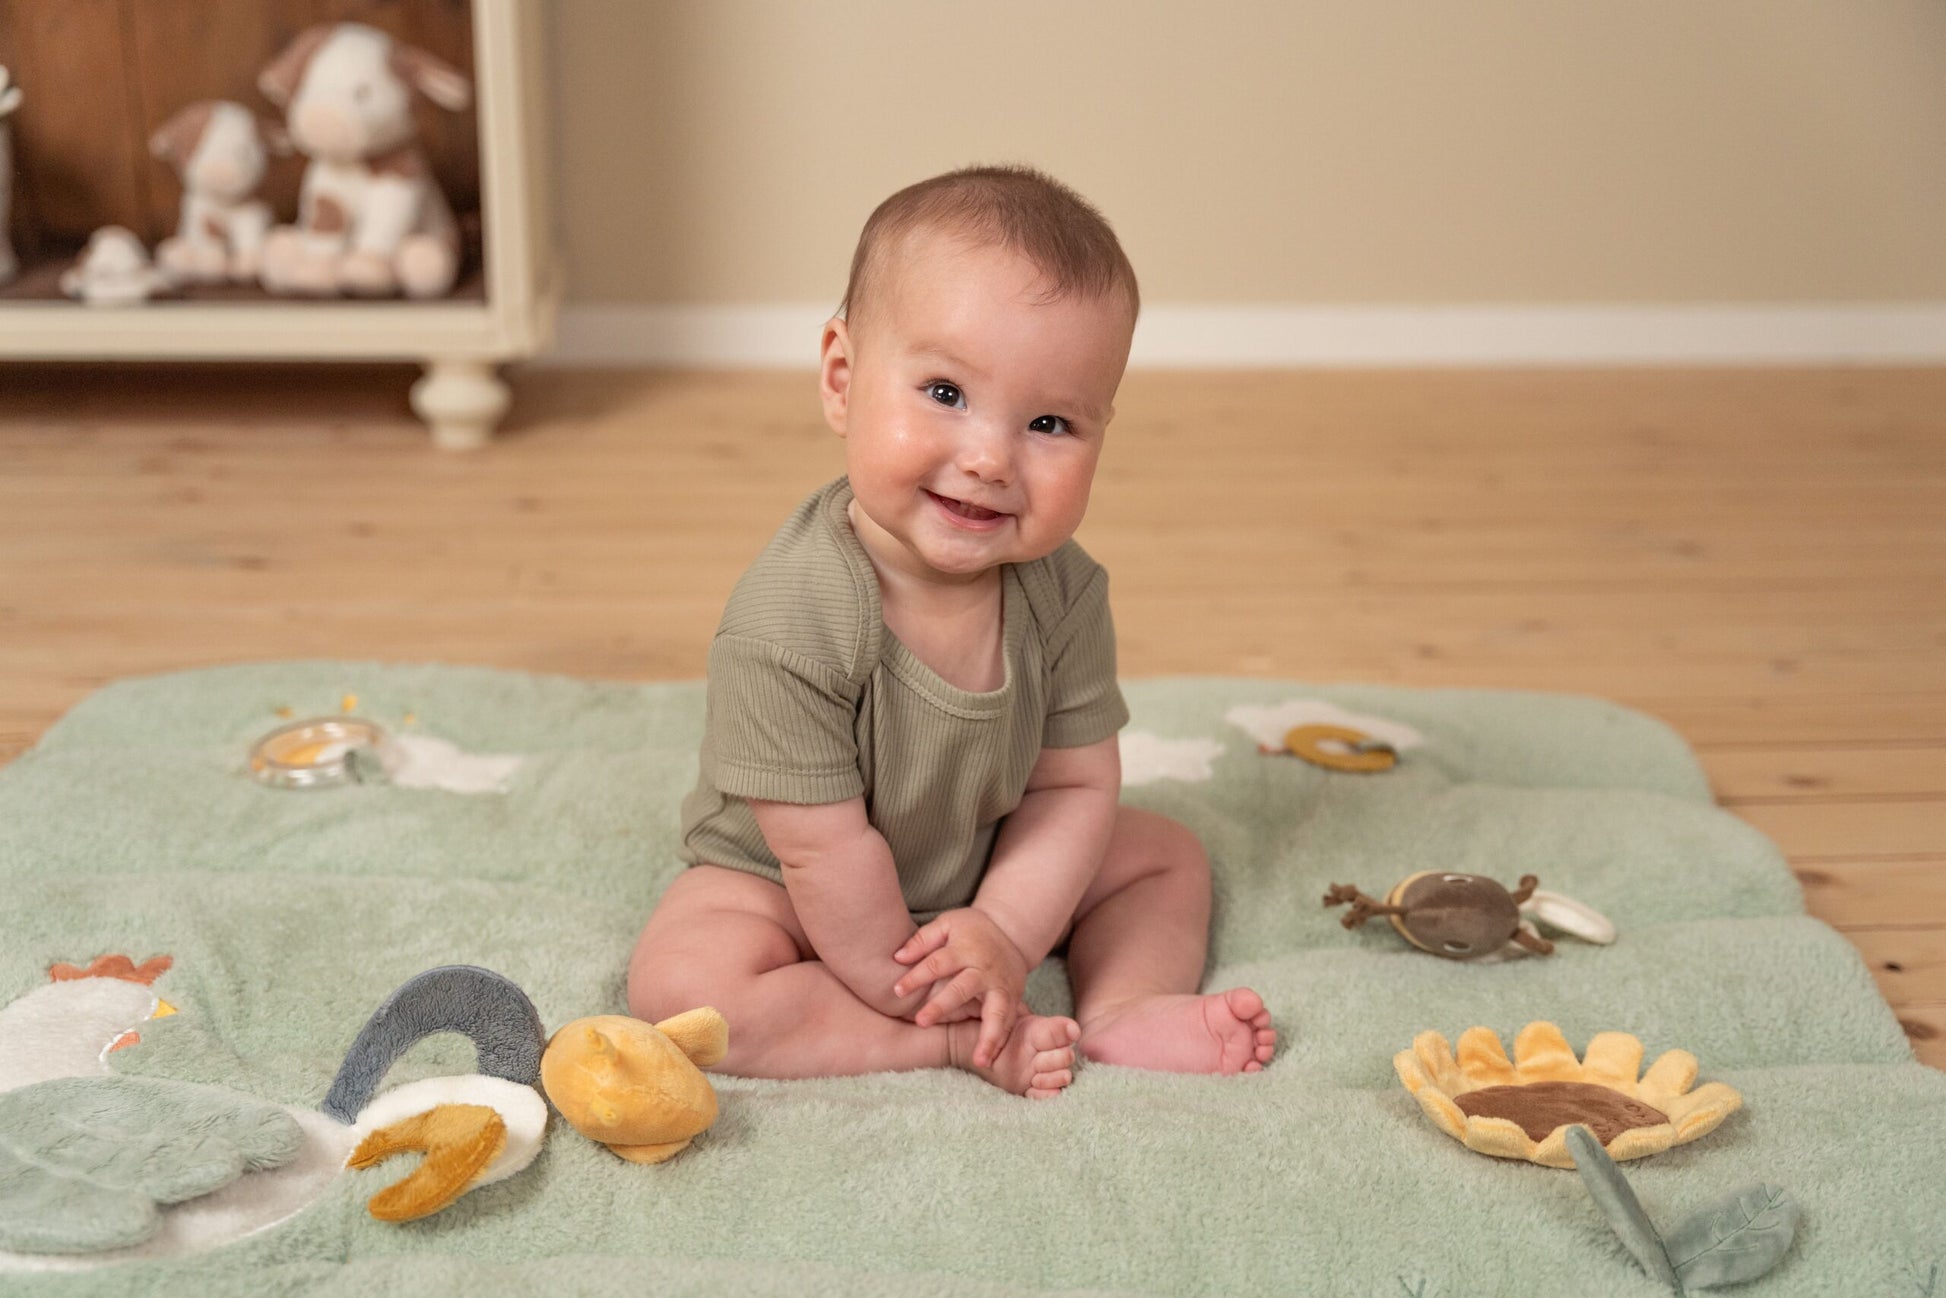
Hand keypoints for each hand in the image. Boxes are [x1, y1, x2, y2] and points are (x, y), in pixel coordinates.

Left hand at [891, 908, 1028, 1067]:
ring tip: (980, 1060)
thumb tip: (897, 957)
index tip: (896, 991)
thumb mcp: (947, 924)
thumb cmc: (970, 931)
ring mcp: (1001, 986)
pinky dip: (1000, 1041)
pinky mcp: (1012, 998)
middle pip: (962, 988)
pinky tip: (991, 1060)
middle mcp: (984, 969)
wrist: (1010, 932)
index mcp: (965, 949)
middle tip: (920, 1022)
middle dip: (942, 1006)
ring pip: (996, 1012)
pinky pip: (1007, 1022)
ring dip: (988, 1036)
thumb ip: (922, 940)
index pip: (937, 963)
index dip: (917, 976)